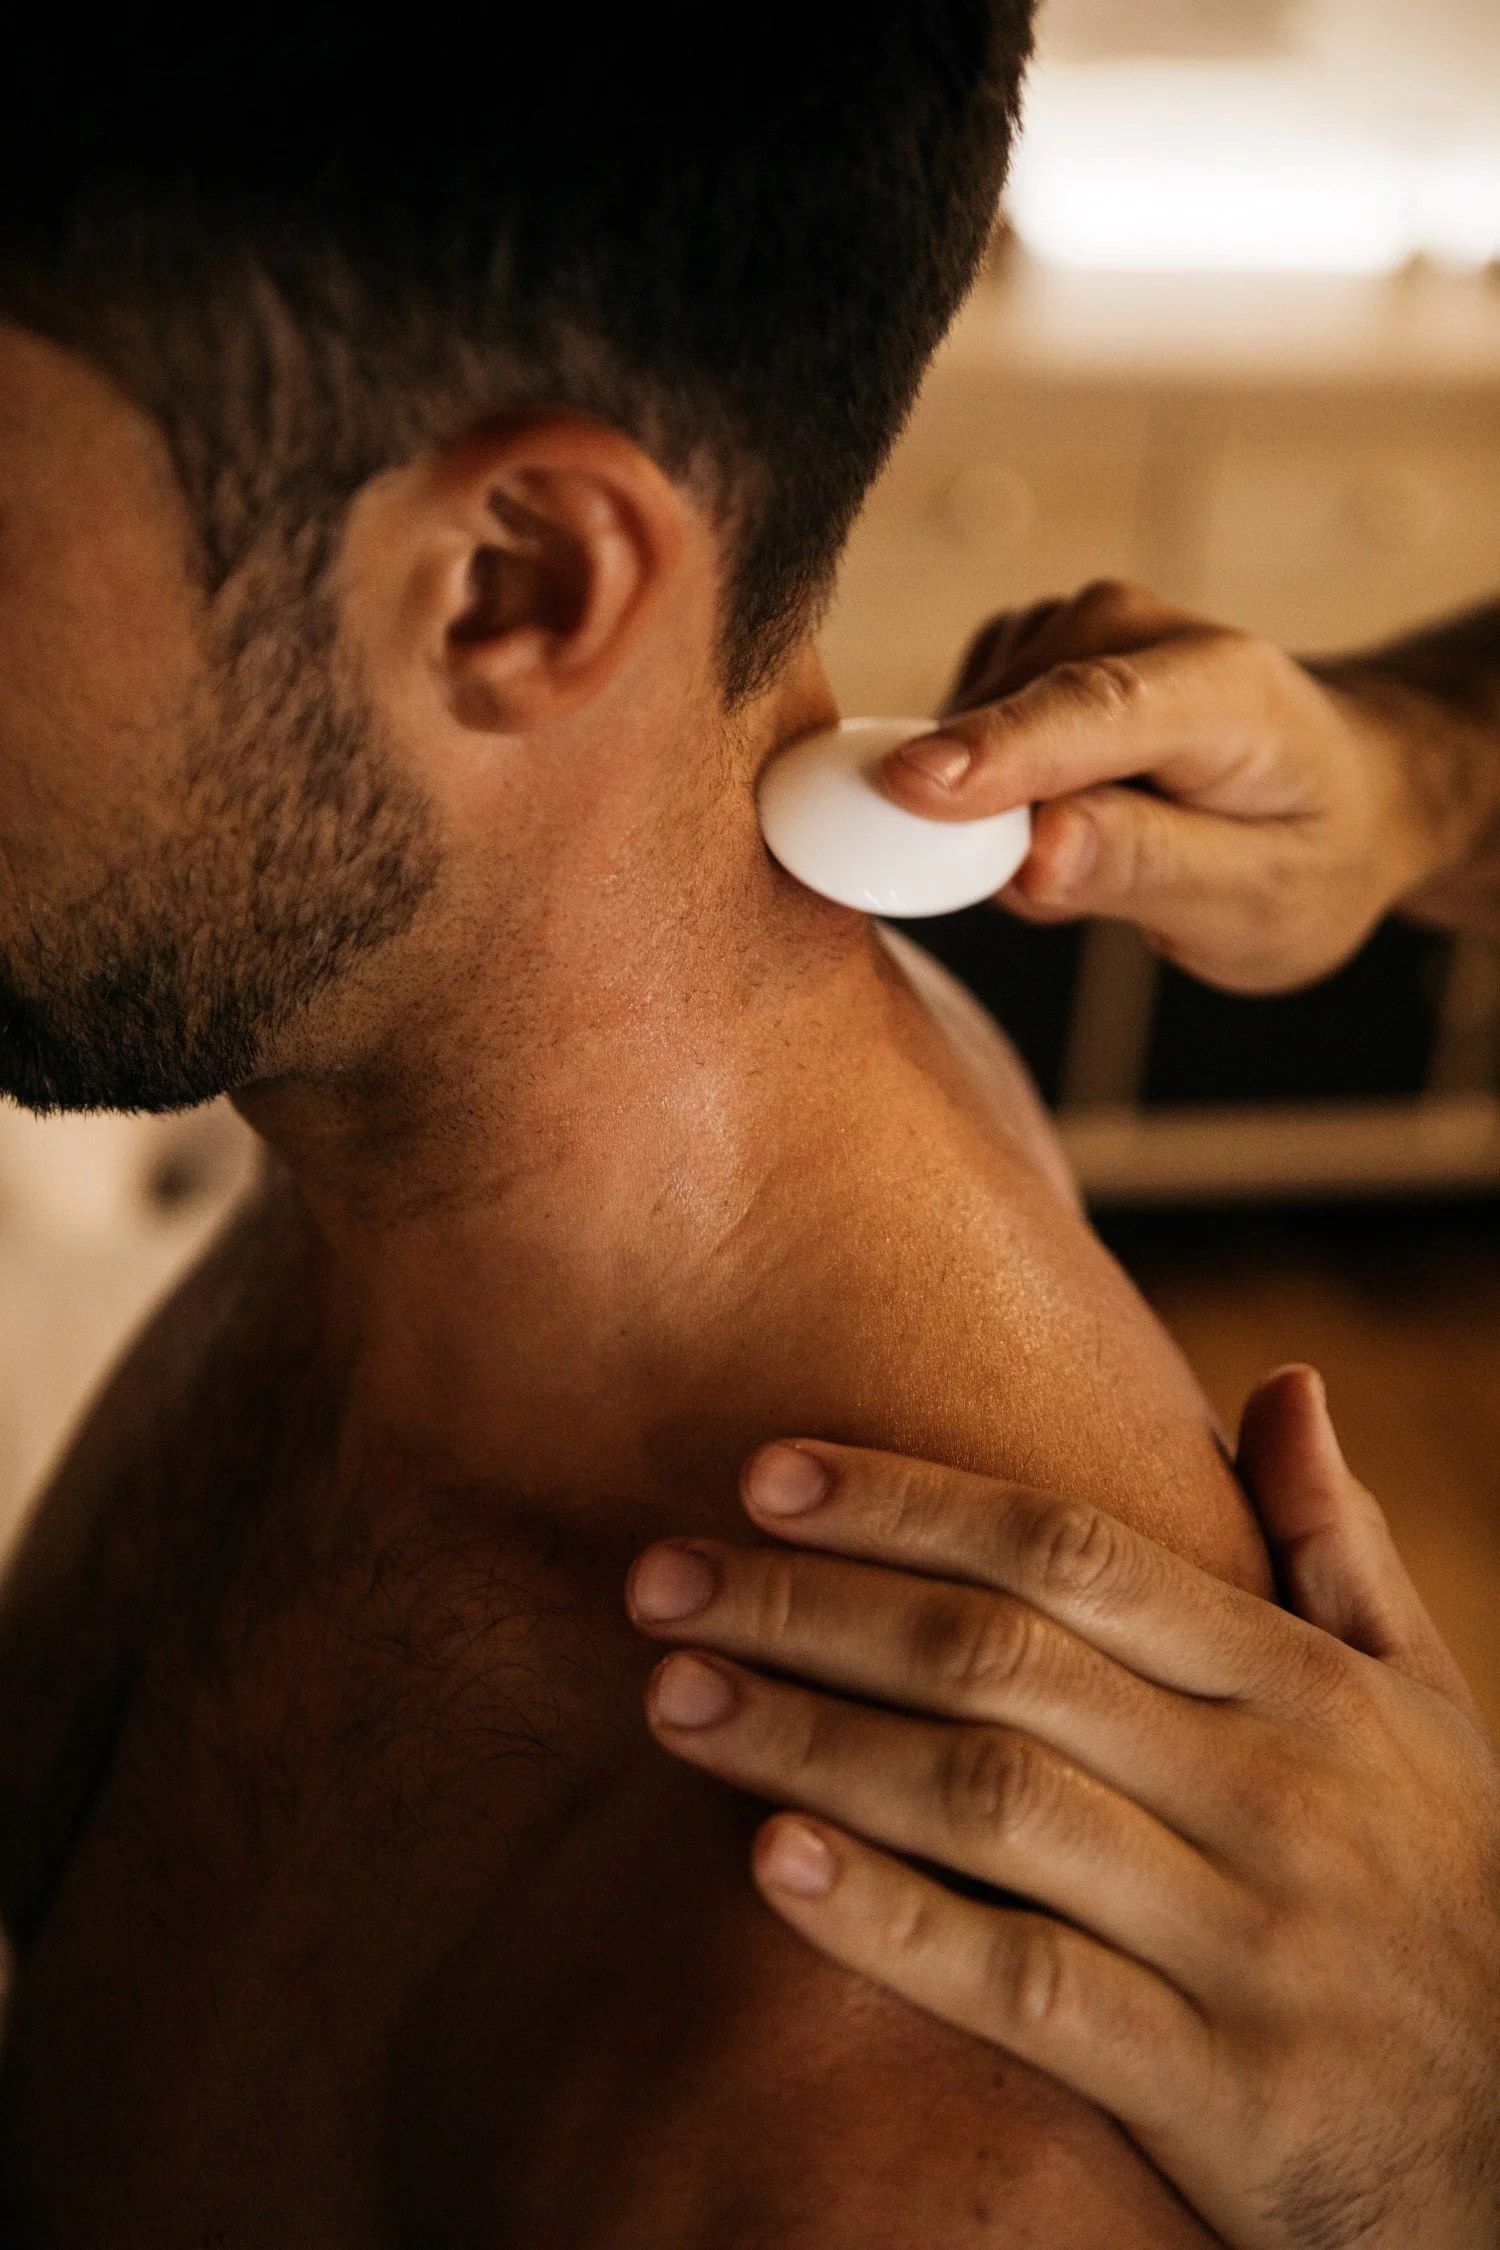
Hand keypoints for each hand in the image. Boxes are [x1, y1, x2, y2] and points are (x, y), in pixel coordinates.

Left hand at [626, 1369, 1499, 2249]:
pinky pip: (1024, 1987)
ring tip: (671, 1696)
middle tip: (658, 1580)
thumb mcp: (1432, 1714)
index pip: (1071, 1549)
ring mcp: (1249, 1943)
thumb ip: (1342, 1549)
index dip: (905, 1501)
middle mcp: (1274, 1792)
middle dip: (810, 1605)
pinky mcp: (1222, 2094)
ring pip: (987, 1801)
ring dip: (809, 1738)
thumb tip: (1283, 1383)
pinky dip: (892, 1921)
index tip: (762, 1475)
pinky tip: (768, 1865)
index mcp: (1307, 1685)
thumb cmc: (1445, 1901)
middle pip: (997, 1656)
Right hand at [878, 579, 1489, 992]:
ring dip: (986, 804)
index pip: (1092, 709)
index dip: (998, 749)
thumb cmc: (1302, 855)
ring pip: (973, 714)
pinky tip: (1053, 812)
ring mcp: (1084, 623)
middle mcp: (1145, 629)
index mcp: (1226, 689)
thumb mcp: (1254, 903)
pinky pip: (964, 716)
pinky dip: (981, 778)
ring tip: (1085, 853)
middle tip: (1054, 897)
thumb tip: (1034, 853)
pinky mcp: (1039, 642)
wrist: (1340, 791)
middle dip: (982, 815)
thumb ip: (1143, 869)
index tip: (909, 787)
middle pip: (1011, 711)